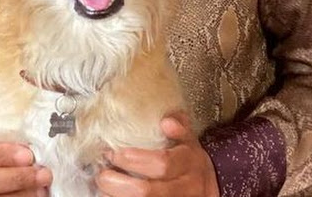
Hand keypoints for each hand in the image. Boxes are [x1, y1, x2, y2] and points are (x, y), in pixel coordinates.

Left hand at [96, 112, 219, 196]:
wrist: (209, 185)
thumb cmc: (188, 157)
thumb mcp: (188, 138)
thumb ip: (179, 126)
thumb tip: (166, 122)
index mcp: (189, 162)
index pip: (162, 163)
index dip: (133, 159)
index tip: (113, 153)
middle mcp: (186, 187)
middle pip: (147, 191)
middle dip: (118, 184)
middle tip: (102, 174)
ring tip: (103, 188)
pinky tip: (111, 196)